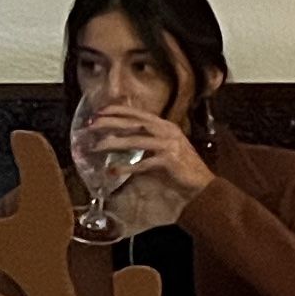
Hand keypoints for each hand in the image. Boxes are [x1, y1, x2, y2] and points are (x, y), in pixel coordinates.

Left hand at [74, 104, 210, 196]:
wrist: (203, 185)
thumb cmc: (181, 168)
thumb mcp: (164, 148)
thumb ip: (147, 140)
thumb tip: (120, 138)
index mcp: (166, 126)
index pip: (138, 113)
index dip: (117, 110)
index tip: (98, 111)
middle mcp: (167, 131)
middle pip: (134, 123)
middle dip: (110, 122)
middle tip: (90, 125)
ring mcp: (169, 145)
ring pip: (136, 141)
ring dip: (114, 143)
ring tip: (96, 147)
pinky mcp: (168, 161)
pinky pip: (143, 163)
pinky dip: (127, 168)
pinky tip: (113, 171)